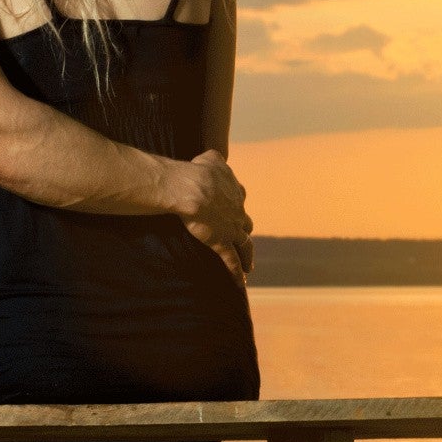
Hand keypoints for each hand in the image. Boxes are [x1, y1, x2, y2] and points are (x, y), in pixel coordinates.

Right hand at [175, 150, 253, 277]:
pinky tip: (241, 284)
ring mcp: (231, 228)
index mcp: (234, 191)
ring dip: (248, 257)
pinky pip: (232, 261)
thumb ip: (215, 159)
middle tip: (242, 239)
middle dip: (244, 231)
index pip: (239, 199)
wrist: (191, 188)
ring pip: (245, 245)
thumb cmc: (197, 171)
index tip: (233, 210)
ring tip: (250, 267)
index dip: (236, 205)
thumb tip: (215, 157)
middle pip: (246, 224)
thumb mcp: (211, 158)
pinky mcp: (221, 243)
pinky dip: (236, 273)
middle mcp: (238, 211)